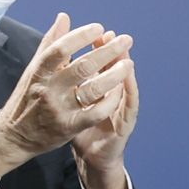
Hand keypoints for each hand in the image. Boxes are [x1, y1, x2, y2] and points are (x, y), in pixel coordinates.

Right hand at [0, 13, 132, 182]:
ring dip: (114, 75)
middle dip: (107, 52)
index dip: (80, 36)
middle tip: (125, 40)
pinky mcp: (68, 127)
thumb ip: (50, 43)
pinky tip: (120, 90)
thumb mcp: (33, 69)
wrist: (13, 136)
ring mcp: (58, 109)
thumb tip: (64, 17)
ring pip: (92, 89)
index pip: (60, 49)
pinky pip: (95, 112)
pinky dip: (110, 101)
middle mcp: (47, 89)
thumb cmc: (26, 98)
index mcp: (38, 72)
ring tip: (128, 64)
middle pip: (82, 67)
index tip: (99, 28)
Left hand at [72, 31, 137, 188]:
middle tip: (112, 38)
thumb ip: (68, 79)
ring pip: (125, 87)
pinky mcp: (123, 126)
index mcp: (99, 87)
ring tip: (124, 57)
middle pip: (115, 70)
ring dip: (124, 72)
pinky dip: (125, 97)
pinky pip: (127, 109)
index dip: (99, 47)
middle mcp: (112, 96)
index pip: (101, 63)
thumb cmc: (79, 125)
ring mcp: (120, 110)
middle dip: (113, 54)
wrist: (91, 156)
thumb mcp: (71, 100)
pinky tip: (125, 86)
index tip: (96, 32)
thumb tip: (61, 54)